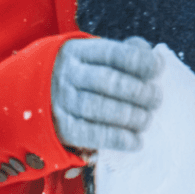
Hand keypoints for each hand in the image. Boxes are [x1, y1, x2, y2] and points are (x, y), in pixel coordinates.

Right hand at [51, 36, 162, 151]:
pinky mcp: (60, 126)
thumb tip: (154, 58)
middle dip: (137, 91)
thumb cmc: (84, 71)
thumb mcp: (97, 54)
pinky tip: (135, 141)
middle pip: (106, 81)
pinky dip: (115, 139)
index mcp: (79, 51)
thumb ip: (126, 51)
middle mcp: (68, 74)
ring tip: (146, 119)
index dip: (139, 61)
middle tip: (156, 99)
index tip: (158, 69)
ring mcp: (61, 101)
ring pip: (97, 107)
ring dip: (128, 115)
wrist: (36, 91)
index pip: (112, 53)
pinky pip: (88, 133)